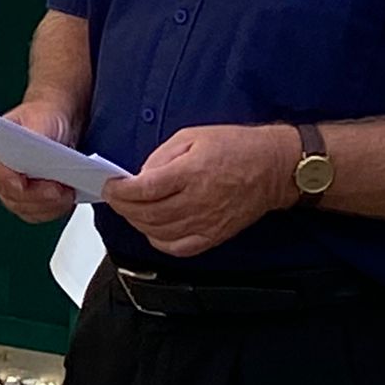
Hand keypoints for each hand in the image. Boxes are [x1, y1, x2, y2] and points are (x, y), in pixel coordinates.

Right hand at [0, 103, 78, 222]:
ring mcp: (13, 192)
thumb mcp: (38, 118)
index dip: (8, 180)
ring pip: (27, 209)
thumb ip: (33, 134)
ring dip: (49, 204)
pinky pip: (39, 214)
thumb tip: (36, 151)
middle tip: (59, 189)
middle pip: (12, 196)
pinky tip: (67, 196)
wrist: (57, 125)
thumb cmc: (44, 118)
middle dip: (38, 196)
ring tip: (68, 192)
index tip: (23, 183)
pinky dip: (55, 208)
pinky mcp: (29, 202)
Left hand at [102, 124, 296, 256]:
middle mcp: (198, 201)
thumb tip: (139, 176)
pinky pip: (179, 248)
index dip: (120, 191)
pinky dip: (159, 241)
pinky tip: (153, 230)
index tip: (110, 186)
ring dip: (138, 224)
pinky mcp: (215, 235)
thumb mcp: (192, 136)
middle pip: (147, 214)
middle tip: (115, 198)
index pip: (144, 190)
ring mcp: (207, 222)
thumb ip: (162, 156)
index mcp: (190, 172)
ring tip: (131, 211)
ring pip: (159, 233)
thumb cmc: (237, 148)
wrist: (274, 167)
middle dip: (123, 207)